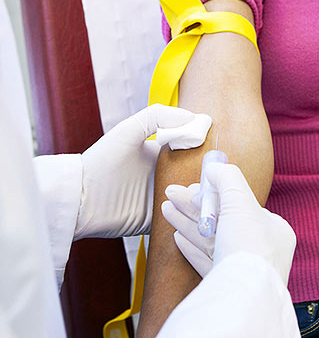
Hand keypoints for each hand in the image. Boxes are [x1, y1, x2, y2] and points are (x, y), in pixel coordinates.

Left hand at [74, 104, 210, 239]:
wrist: (79, 200)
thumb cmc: (102, 161)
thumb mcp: (129, 130)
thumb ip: (158, 116)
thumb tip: (195, 118)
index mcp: (160, 154)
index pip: (192, 150)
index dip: (206, 149)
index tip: (220, 150)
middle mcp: (164, 176)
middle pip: (196, 175)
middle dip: (209, 177)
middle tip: (220, 178)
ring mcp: (161, 199)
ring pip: (192, 199)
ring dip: (201, 198)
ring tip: (210, 196)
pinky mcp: (157, 222)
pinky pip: (180, 220)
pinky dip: (190, 218)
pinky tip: (200, 213)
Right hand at [162, 163, 295, 284]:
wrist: (241, 294)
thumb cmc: (248, 245)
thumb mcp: (239, 200)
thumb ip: (227, 178)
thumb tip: (215, 167)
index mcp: (273, 230)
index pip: (240, 204)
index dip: (215, 193)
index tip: (193, 187)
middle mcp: (261, 249)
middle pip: (222, 220)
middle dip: (194, 207)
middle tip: (172, 194)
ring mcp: (242, 268)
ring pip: (211, 239)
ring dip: (187, 222)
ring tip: (167, 208)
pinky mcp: (225, 284)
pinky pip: (207, 260)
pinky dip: (191, 247)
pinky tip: (177, 237)